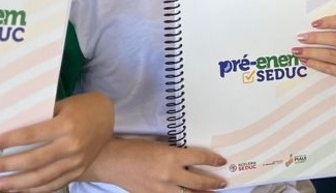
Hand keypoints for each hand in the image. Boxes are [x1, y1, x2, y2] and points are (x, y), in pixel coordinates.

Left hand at [0, 92, 113, 192]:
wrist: (108, 118)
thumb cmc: (81, 106)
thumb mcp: (62, 105)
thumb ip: (40, 117)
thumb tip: (9, 129)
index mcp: (65, 125)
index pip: (31, 135)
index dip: (7, 141)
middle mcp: (70, 146)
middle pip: (33, 160)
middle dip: (6, 166)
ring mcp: (75, 162)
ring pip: (40, 178)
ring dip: (15, 183)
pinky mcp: (77, 172)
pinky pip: (52, 185)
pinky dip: (32, 190)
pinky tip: (16, 190)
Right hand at [88, 139, 227, 192]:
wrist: (112, 161)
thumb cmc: (134, 148)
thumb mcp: (159, 146)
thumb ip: (174, 155)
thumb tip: (190, 162)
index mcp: (170, 156)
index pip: (199, 158)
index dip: (213, 160)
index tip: (221, 162)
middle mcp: (168, 174)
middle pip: (199, 181)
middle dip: (213, 183)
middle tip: (222, 183)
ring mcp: (160, 189)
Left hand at [294, 14, 335, 98]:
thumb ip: (334, 32)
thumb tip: (307, 27)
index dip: (328, 21)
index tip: (313, 23)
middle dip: (315, 38)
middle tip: (300, 38)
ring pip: (330, 54)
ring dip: (311, 52)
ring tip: (297, 50)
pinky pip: (328, 68)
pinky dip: (314, 63)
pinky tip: (304, 60)